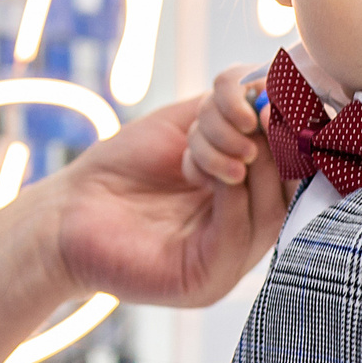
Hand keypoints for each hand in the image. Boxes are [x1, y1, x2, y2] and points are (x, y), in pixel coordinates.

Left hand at [47, 79, 286, 308]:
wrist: (64, 212)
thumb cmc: (121, 169)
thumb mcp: (184, 125)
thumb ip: (230, 105)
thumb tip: (275, 80)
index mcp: (247, 200)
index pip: (296, 169)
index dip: (297, 129)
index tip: (283, 94)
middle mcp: (245, 235)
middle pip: (291, 189)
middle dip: (278, 140)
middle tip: (261, 111)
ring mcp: (229, 264)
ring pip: (268, 210)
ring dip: (250, 159)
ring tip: (219, 134)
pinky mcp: (206, 282)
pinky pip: (237, 233)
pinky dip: (231, 192)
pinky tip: (212, 168)